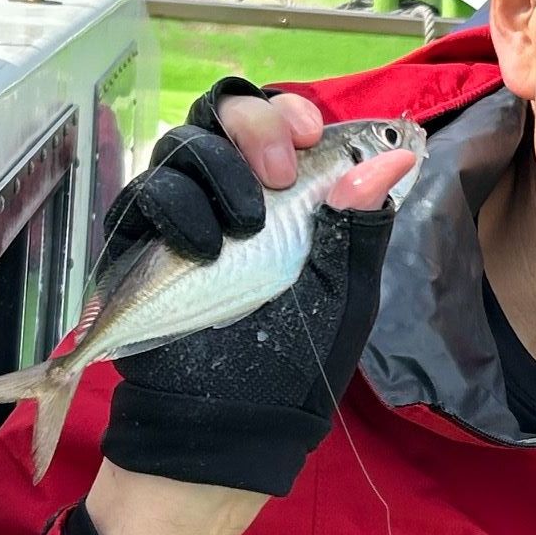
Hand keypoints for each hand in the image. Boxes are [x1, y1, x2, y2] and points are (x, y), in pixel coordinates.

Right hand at [97, 76, 407, 513]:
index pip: (282, 121)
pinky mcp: (138, 239)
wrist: (227, 423)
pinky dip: (180, 209)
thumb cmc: (294, 363)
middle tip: (279, 174)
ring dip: (222, 172)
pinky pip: (146, 190)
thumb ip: (362, 223)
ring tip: (246, 229)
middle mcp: (232, 192)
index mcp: (288, 198)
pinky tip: (205, 248)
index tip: (310, 132)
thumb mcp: (344, 293)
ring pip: (185, 142)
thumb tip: (397, 159)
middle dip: (256, 125)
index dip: (292, 111)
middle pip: (226, 110)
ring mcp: (183, 210)